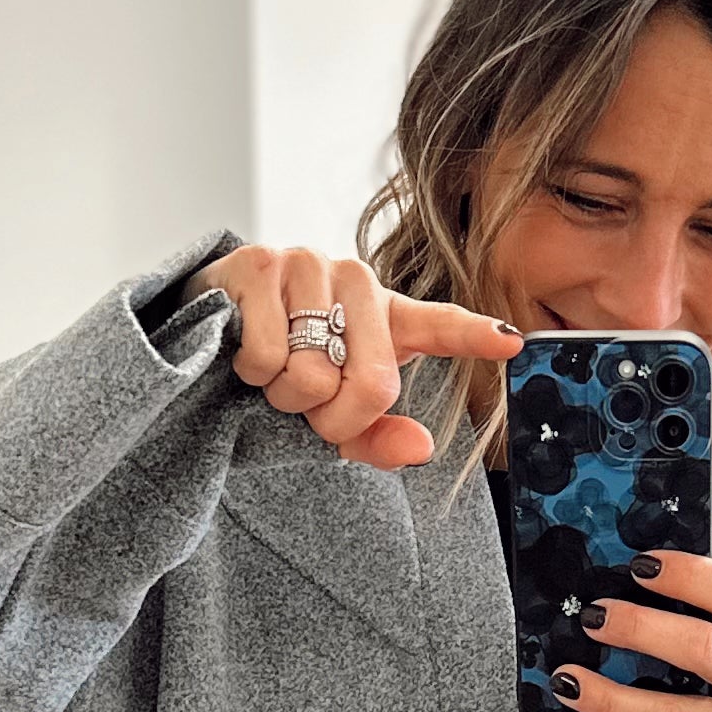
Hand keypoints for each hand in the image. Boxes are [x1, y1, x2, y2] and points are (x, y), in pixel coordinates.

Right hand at [202, 243, 519, 469]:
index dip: (476, 336)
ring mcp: (309, 265)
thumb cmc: (273, 372)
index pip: (439, 326)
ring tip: (268, 373)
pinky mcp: (261, 264)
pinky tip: (241, 352)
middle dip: (332, 419)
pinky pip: (270, 357)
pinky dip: (251, 375)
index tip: (512, 344)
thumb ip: (373, 437)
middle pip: (374, 385)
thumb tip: (421, 447)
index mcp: (382, 316)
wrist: (199, 332)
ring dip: (282, 397)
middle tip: (305, 407)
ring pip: (314, 375)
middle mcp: (355, 281)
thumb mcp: (326, 414)